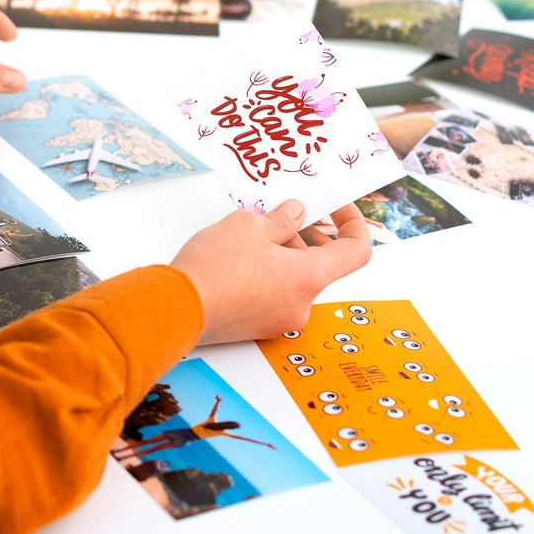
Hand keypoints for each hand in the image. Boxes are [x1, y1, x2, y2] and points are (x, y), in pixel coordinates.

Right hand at [170, 200, 370, 344]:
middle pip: (319, 264)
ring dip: (280, 252)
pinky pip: (272, 292)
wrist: (177, 308)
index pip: (356, 252)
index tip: (334, 207)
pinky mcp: (256, 325)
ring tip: (249, 231)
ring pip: (293, 278)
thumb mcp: (249, 225)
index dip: (351, 223)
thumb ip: (281, 217)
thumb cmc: (215, 267)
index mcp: (309, 278)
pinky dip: (265, 271)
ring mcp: (279, 319)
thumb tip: (295, 214)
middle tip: (280, 213)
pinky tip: (237, 255)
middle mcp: (301, 304)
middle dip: (304, 235)